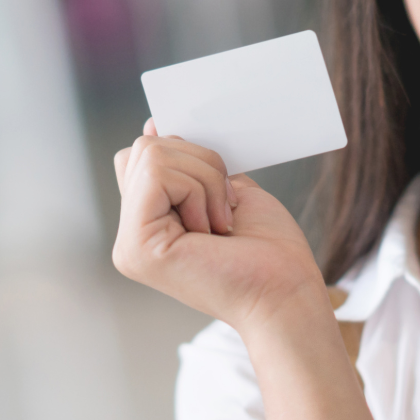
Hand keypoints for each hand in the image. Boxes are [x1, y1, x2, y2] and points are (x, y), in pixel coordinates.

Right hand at [112, 119, 325, 334]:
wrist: (288, 293)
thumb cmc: (269, 251)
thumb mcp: (225, 190)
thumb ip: (188, 165)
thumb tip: (152, 125)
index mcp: (149, 227)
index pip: (140, 158)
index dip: (179, 149)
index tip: (218, 172)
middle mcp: (132, 238)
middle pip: (144, 149)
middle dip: (200, 162)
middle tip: (226, 207)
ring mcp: (131, 245)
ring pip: (152, 155)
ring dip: (206, 178)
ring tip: (222, 221)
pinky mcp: (138, 246)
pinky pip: (159, 174)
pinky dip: (200, 189)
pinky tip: (213, 228)